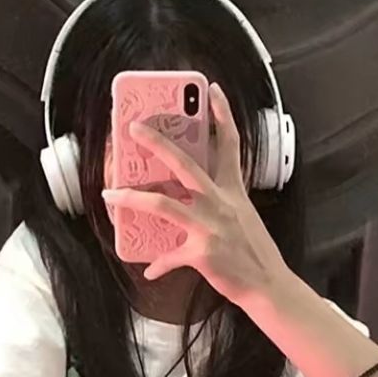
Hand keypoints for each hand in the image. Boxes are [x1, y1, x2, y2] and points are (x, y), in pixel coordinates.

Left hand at [102, 83, 292, 307]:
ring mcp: (211, 227)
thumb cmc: (252, 251)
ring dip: (132, 199)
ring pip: (164, 204)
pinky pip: (170, 256)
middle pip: (185, 165)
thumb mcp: (241, 218)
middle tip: (134, 127)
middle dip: (157, 143)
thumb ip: (217, 205)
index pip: (230, 145)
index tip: (212, 91)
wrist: (267, 285)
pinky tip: (150, 270)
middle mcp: (221, 203)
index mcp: (233, 191)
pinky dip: (159, 264)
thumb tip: (190, 203)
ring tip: (110, 195)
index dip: (223, 116)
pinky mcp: (202, 252)